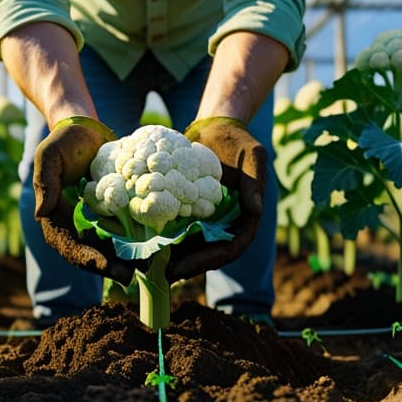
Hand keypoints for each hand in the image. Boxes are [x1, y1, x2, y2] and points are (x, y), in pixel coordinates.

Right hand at [33, 116, 137, 284]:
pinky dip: (134, 242)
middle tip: (132, 274)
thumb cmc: (66, 141)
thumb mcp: (50, 156)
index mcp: (54, 219)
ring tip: (146, 266)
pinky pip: (121, 233)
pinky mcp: (110, 214)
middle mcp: (73, 226)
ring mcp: (92, 222)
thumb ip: (45, 183)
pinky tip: (153, 246)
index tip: (105, 267)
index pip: (68, 247)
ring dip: (124, 260)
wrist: (87, 130)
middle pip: (90, 255)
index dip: (86, 260)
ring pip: (108, 249)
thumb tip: (41, 214)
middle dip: (109, 268)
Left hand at [167, 117, 266, 280]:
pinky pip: (179, 227)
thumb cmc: (237, 139)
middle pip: (210, 253)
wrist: (215, 127)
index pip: (232, 247)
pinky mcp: (190, 209)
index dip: (210, 260)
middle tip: (164, 274)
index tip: (187, 266)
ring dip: (175, 257)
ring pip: (193, 245)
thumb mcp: (253, 155)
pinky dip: (165, 236)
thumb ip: (256, 183)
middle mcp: (227, 222)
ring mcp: (208, 217)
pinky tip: (146, 242)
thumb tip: (255, 211)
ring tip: (152, 265)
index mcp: (247, 216)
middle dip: (189, 265)